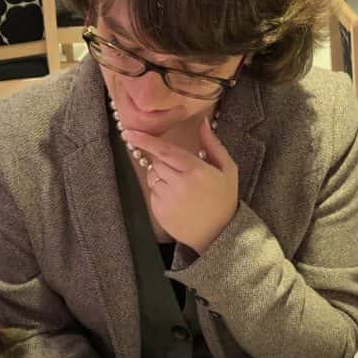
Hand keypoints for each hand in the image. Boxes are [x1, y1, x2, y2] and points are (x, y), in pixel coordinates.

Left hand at [123, 117, 238, 254]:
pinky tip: (177, 199)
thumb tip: (201, 123)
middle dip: (164, 161)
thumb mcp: (227, 169)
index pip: (164, 150)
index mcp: (196, 170)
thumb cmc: (224, 199)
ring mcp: (167, 199)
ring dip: (162, 176)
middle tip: (181, 171)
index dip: (146, 140)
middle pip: (157, 161)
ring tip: (181, 187)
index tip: (129, 133)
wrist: (219, 234)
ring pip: (152, 176)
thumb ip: (213, 144)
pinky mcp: (159, 212)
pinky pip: (152, 192)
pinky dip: (160, 191)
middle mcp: (179, 184)